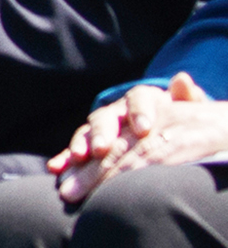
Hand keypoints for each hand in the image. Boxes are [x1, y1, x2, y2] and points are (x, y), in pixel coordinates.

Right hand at [54, 75, 227, 201]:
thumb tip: (181, 79)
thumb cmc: (181, 124)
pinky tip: (56, 168)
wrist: (168, 136)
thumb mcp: (190, 112)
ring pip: (87, 133)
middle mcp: (117, 112)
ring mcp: (101, 130)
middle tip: (102, 148)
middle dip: (102, 133)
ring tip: (78, 158)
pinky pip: (74, 152)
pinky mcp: (89, 148)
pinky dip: (64, 160)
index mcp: (143, 100)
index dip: (139, 112)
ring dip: (80, 144)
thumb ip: (188, 99)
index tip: (144, 129)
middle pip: (106, 117)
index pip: (138, 98)